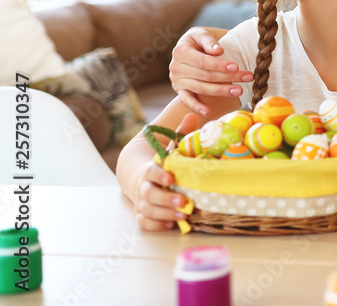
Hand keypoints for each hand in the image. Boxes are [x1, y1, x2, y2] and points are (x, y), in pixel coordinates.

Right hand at [132, 113, 197, 230]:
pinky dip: (156, 225)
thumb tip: (193, 115)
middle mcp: (144, 187)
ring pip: (149, 210)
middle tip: (183, 201)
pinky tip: (170, 226)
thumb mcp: (169, 147)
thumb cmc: (161, 162)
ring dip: (165, 214)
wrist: (138, 176)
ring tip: (183, 216)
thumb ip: (181, 134)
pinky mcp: (143, 214)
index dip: (159, 175)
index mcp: (150, 169)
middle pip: (150, 194)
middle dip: (166, 199)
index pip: (151, 172)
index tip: (171, 178)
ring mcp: (142, 202)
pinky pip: (145, 222)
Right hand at [169, 27, 248, 115]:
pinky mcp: (180, 90)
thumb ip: (208, 41)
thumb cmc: (197, 41)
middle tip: (247, 77)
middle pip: (206, 76)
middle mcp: (176, 67)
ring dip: (221, 91)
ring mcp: (177, 81)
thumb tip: (218, 50)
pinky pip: (187, 100)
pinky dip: (197, 107)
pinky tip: (208, 112)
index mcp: (180, 51)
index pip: (203, 61)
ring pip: (201, 88)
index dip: (220, 65)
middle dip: (228, 77)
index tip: (236, 67)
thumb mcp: (200, 34)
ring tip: (239, 90)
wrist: (188, 48)